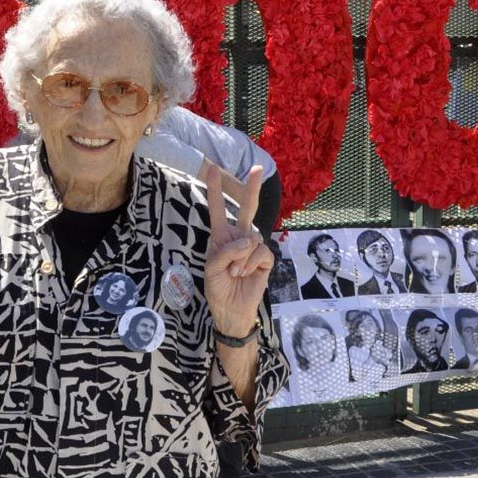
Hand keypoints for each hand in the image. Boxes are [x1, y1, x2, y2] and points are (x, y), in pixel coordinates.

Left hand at [205, 165, 272, 335]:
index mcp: (220, 236)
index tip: (213, 169)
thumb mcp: (212, 268)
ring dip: (241, 258)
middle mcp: (238, 237)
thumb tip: (249, 240)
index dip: (216, 190)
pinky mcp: (266, 259)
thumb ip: (227, 251)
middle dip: (252, 188)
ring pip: (252, 238)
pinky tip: (244, 274)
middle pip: (247, 208)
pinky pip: (261, 252)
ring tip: (234, 273)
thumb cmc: (217, 288)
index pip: (218, 210)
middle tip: (257, 168)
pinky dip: (250, 263)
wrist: (230, 309)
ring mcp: (253, 247)